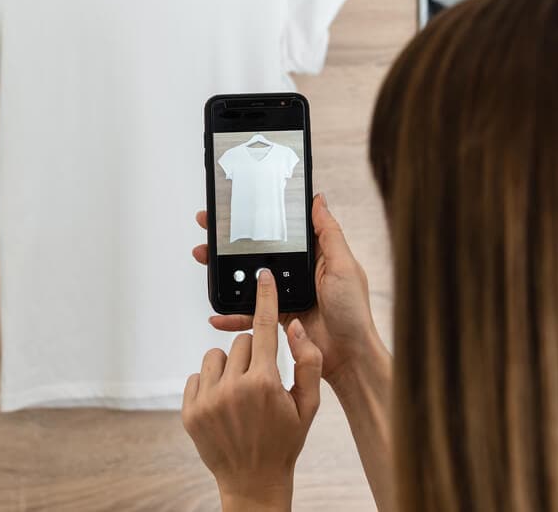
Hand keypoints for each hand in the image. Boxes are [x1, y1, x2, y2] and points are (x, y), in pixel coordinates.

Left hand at [182, 269, 322, 511]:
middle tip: (259, 381)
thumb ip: (308, 363)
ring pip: (215, 356)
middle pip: (239, 343)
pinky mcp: (189, 411)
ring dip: (227, 368)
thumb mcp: (308, 406)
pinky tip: (223, 406)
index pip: (263, 329)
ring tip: (239, 395)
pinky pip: (196, 376)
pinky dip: (209, 384)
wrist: (253, 481)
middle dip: (251, 355)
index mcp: (264, 384)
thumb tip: (295, 327)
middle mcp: (233, 389)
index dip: (265, 299)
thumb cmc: (284, 441)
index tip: (263, 276)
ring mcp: (208, 400)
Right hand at [192, 194, 383, 386]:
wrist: (349, 356)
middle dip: (229, 242)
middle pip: (256, 253)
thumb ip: (329, 234)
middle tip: (208, 230)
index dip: (256, 220)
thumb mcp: (344, 266)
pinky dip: (230, 315)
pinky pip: (248, 313)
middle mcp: (294, 273)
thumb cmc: (353, 312)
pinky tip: (217, 314)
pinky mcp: (275, 317)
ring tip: (203, 258)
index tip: (234, 209)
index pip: (279, 232)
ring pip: (246, 280)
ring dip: (222, 272)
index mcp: (312, 256)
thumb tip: (318, 200)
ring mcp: (282, 295)